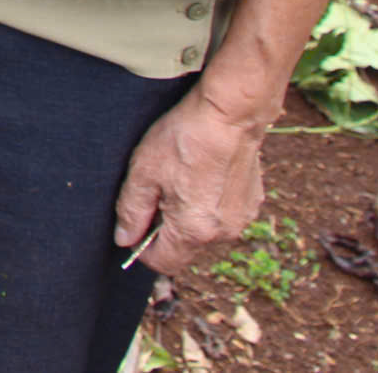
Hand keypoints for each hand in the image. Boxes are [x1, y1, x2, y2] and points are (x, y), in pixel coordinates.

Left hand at [112, 85, 269, 276]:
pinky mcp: (252, 202)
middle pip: (184, 247)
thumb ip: (132, 211)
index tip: (135, 224)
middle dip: (166, 228)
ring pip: (204, 230)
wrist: (230, 114)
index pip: (163, 262)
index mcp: (193, 230)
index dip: (143, 248)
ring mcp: (241, 219)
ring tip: (180, 178)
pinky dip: (209, 203)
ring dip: (188, 216)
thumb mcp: (144, 172)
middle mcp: (222, 233)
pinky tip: (202, 174)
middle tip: (157, 190)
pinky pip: (222, 214)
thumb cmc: (183, 139)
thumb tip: (124, 239)